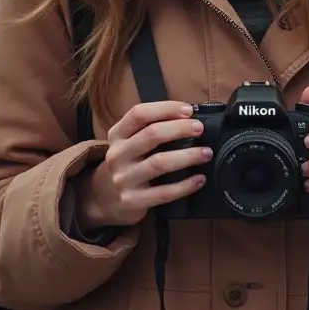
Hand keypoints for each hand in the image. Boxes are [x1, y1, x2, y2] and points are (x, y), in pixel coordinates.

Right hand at [76, 101, 211, 229]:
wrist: (103, 198)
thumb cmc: (127, 163)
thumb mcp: (128, 142)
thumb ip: (150, 129)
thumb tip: (189, 119)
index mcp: (117, 135)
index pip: (139, 114)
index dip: (165, 108)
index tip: (189, 110)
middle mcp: (117, 155)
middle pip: (151, 135)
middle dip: (180, 129)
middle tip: (200, 129)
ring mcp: (123, 179)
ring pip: (159, 163)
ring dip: (187, 156)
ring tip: (205, 153)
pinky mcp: (132, 200)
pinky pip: (163, 192)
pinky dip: (185, 185)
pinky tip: (199, 179)